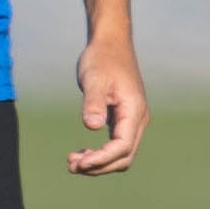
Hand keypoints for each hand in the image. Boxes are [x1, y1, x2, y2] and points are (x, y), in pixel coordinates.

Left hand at [69, 31, 147, 174]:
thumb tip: (92, 127)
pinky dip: (101, 153)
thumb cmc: (102, 58)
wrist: (111, 43)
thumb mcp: (94, 79)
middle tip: (71, 166)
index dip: (102, 159)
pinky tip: (82, 153)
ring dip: (99, 163)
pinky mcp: (124, 119)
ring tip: (73, 162)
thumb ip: (94, 103)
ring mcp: (133, 120)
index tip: (80, 163)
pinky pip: (116, 145)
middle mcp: (138, 119)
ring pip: (121, 154)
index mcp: (134, 110)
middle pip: (124, 157)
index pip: (122, 147)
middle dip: (99, 166)